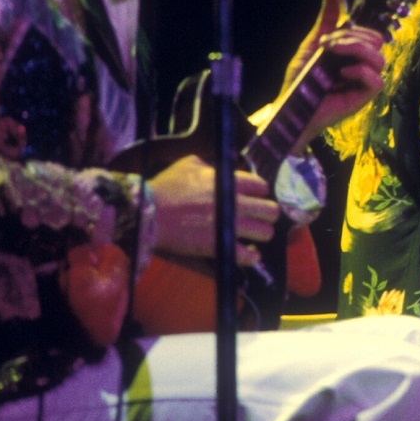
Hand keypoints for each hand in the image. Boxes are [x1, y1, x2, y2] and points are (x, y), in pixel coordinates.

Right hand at [147, 154, 279, 266]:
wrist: (149, 213)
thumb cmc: (166, 187)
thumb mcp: (189, 164)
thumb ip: (209, 164)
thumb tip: (217, 165)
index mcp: (230, 182)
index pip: (262, 186)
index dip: (260, 192)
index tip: (255, 197)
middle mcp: (236, 203)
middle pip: (271, 210)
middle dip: (267, 214)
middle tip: (259, 218)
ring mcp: (230, 226)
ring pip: (265, 232)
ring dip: (261, 234)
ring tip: (254, 236)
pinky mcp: (221, 246)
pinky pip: (249, 256)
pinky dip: (252, 256)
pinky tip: (249, 254)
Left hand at [252, 0, 385, 153]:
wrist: (291, 106)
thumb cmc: (301, 80)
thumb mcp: (313, 45)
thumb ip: (327, 22)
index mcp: (354, 54)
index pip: (372, 35)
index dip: (355, 30)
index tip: (328, 36)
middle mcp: (362, 67)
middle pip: (378, 42)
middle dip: (354, 37)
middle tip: (329, 45)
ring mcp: (364, 83)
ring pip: (380, 59)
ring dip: (356, 50)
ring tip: (333, 54)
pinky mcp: (363, 99)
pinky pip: (377, 81)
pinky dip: (361, 72)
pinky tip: (342, 74)